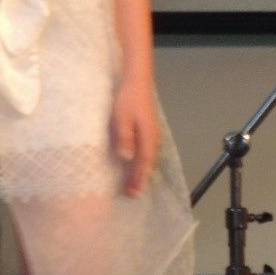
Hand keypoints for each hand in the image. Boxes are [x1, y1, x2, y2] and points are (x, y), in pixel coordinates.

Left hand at [111, 77, 160, 195]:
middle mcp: (154, 137)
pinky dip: (143, 162)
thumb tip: (126, 157)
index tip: (132, 194)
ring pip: (150, 157)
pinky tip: (137, 163)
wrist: (137, 79)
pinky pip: (148, 151)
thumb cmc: (128, 98)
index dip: (138, 179)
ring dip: (142, 171)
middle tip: (132, 195)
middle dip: (141, 179)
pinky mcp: (149, 128)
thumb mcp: (121, 117)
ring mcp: (153, 132)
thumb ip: (124, 137)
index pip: (143, 163)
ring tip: (134, 184)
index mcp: (148, 136)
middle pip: (149, 163)